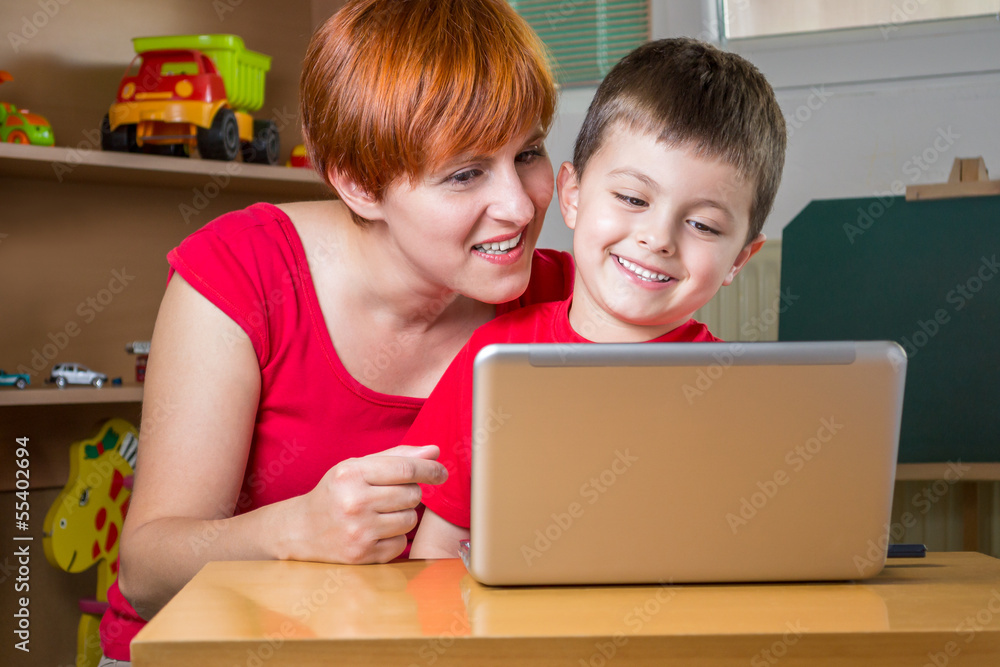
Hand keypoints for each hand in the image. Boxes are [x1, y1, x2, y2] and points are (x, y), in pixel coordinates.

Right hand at [282, 445, 446, 563]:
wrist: (300, 530)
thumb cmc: (335, 493)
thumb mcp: (357, 467)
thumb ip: (396, 456)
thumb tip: (434, 451)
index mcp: (351, 473)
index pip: (405, 469)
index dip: (430, 470)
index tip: (442, 472)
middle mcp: (354, 502)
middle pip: (412, 495)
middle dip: (410, 494)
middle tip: (391, 496)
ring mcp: (358, 531)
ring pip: (410, 520)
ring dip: (403, 516)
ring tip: (381, 513)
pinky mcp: (362, 555)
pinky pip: (401, 543)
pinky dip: (395, 537)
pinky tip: (375, 532)